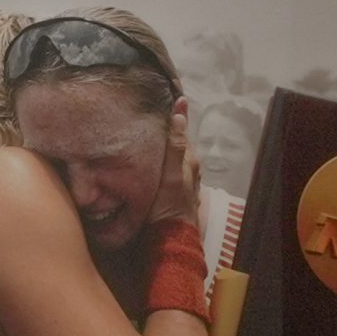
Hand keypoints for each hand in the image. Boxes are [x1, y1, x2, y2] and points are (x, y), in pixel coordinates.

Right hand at [152, 112, 201, 228]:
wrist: (169, 238)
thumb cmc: (165, 207)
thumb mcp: (170, 175)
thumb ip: (175, 147)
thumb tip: (179, 115)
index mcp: (189, 160)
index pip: (181, 130)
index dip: (175, 115)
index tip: (166, 97)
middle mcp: (189, 167)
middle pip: (177, 141)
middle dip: (167, 127)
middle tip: (150, 111)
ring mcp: (183, 179)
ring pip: (173, 154)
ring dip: (163, 142)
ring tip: (147, 130)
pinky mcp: (175, 189)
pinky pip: (168, 166)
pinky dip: (161, 157)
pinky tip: (150, 157)